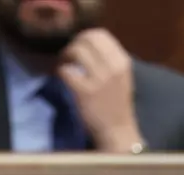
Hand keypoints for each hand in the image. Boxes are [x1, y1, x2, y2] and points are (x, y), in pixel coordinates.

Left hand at [58, 29, 142, 152]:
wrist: (117, 131)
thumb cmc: (117, 105)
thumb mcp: (121, 76)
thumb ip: (109, 59)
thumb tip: (88, 43)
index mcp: (122, 61)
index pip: (102, 34)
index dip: (86, 36)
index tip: (80, 44)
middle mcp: (112, 67)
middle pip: (87, 39)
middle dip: (74, 43)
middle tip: (69, 53)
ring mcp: (99, 80)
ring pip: (77, 51)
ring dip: (66, 55)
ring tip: (64, 63)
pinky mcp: (84, 92)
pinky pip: (66, 72)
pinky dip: (60, 71)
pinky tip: (62, 76)